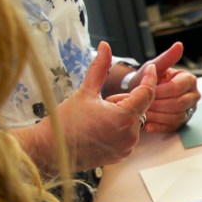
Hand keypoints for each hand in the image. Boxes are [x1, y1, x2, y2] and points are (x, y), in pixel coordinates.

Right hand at [14, 43, 156, 174]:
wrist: (50, 150)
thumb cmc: (66, 121)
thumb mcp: (85, 91)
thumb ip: (99, 68)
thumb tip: (105, 45)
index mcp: (124, 117)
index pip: (146, 93)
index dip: (149, 78)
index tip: (150, 67)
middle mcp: (130, 135)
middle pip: (137, 107)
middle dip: (122, 101)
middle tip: (98, 105)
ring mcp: (127, 147)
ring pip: (132, 121)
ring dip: (120, 115)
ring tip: (95, 120)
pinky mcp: (122, 155)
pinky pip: (127, 135)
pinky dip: (117, 129)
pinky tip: (97, 130)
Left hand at [117, 42, 201, 132]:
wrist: (142, 92)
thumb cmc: (148, 77)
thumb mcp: (155, 66)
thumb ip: (166, 58)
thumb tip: (179, 45)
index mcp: (189, 80)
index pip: (177, 88)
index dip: (161, 92)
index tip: (147, 92)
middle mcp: (193, 95)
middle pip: (178, 104)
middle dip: (158, 105)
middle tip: (143, 105)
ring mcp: (189, 109)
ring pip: (176, 116)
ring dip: (158, 117)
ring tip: (143, 115)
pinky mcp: (182, 121)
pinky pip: (173, 127)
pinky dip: (159, 127)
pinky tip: (147, 125)